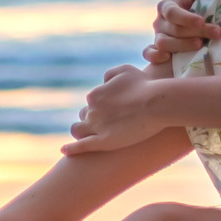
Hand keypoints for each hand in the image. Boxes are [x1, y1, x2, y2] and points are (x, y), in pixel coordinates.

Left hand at [61, 63, 178, 157]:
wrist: (156, 103)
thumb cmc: (145, 85)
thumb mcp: (125, 70)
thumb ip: (110, 75)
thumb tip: (103, 82)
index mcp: (95, 95)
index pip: (92, 103)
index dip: (102, 107)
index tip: (114, 111)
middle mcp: (92, 111)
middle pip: (85, 117)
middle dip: (92, 120)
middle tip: (108, 124)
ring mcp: (96, 127)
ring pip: (78, 131)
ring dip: (82, 132)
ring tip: (91, 136)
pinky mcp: (103, 142)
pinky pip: (81, 146)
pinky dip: (71, 148)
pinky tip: (64, 150)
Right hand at [143, 0, 220, 70]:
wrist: (201, 21)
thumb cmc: (201, 4)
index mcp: (166, 6)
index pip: (172, 13)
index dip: (187, 18)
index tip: (202, 21)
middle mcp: (159, 22)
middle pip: (173, 29)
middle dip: (196, 32)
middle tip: (216, 33)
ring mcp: (157, 37)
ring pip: (163, 43)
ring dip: (182, 45)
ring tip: (201, 45)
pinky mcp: (157, 50)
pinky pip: (149, 54)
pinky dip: (155, 56)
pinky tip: (169, 58)